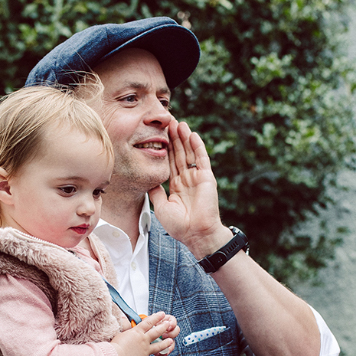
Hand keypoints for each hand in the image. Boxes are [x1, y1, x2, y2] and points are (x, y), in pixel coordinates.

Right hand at [112, 312, 176, 355]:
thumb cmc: (115, 345)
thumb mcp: (121, 333)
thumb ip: (127, 330)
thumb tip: (126, 323)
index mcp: (137, 332)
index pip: (149, 322)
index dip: (156, 317)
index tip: (162, 314)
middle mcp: (143, 340)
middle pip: (157, 332)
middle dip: (163, 327)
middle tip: (168, 324)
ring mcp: (145, 350)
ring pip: (159, 346)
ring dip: (165, 343)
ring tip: (170, 341)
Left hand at [149, 119, 232, 258]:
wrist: (196, 233)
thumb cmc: (179, 225)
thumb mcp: (160, 206)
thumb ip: (155, 191)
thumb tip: (148, 180)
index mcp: (176, 186)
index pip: (170, 162)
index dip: (165, 149)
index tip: (158, 135)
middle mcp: (187, 180)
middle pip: (179, 154)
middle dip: (174, 138)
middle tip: (168, 122)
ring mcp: (197, 178)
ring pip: (190, 153)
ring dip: (184, 138)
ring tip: (178, 123)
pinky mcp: (206, 177)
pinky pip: (202, 159)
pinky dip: (197, 146)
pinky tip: (192, 134)